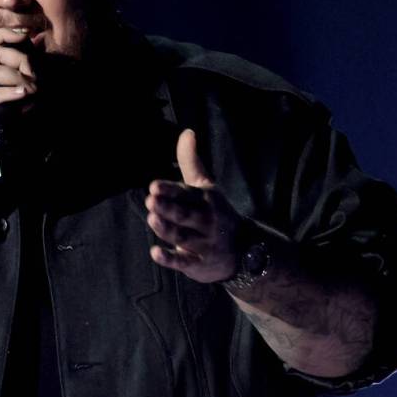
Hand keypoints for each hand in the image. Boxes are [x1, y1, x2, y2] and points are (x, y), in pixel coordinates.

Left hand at [145, 128, 240, 282]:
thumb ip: (191, 162)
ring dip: (168, 229)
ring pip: (183, 237)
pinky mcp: (198, 264)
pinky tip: (155, 252)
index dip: (171, 190)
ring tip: (152, 219)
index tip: (154, 186)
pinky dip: (170, 259)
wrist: (245, 251)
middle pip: (186, 214)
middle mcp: (206, 221)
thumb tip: (187, 132)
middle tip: (151, 201)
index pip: (187, 193)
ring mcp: (203, 244)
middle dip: (169, 208)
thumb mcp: (206, 187)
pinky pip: (184, 262)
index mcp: (206, 200)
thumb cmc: (215, 212)